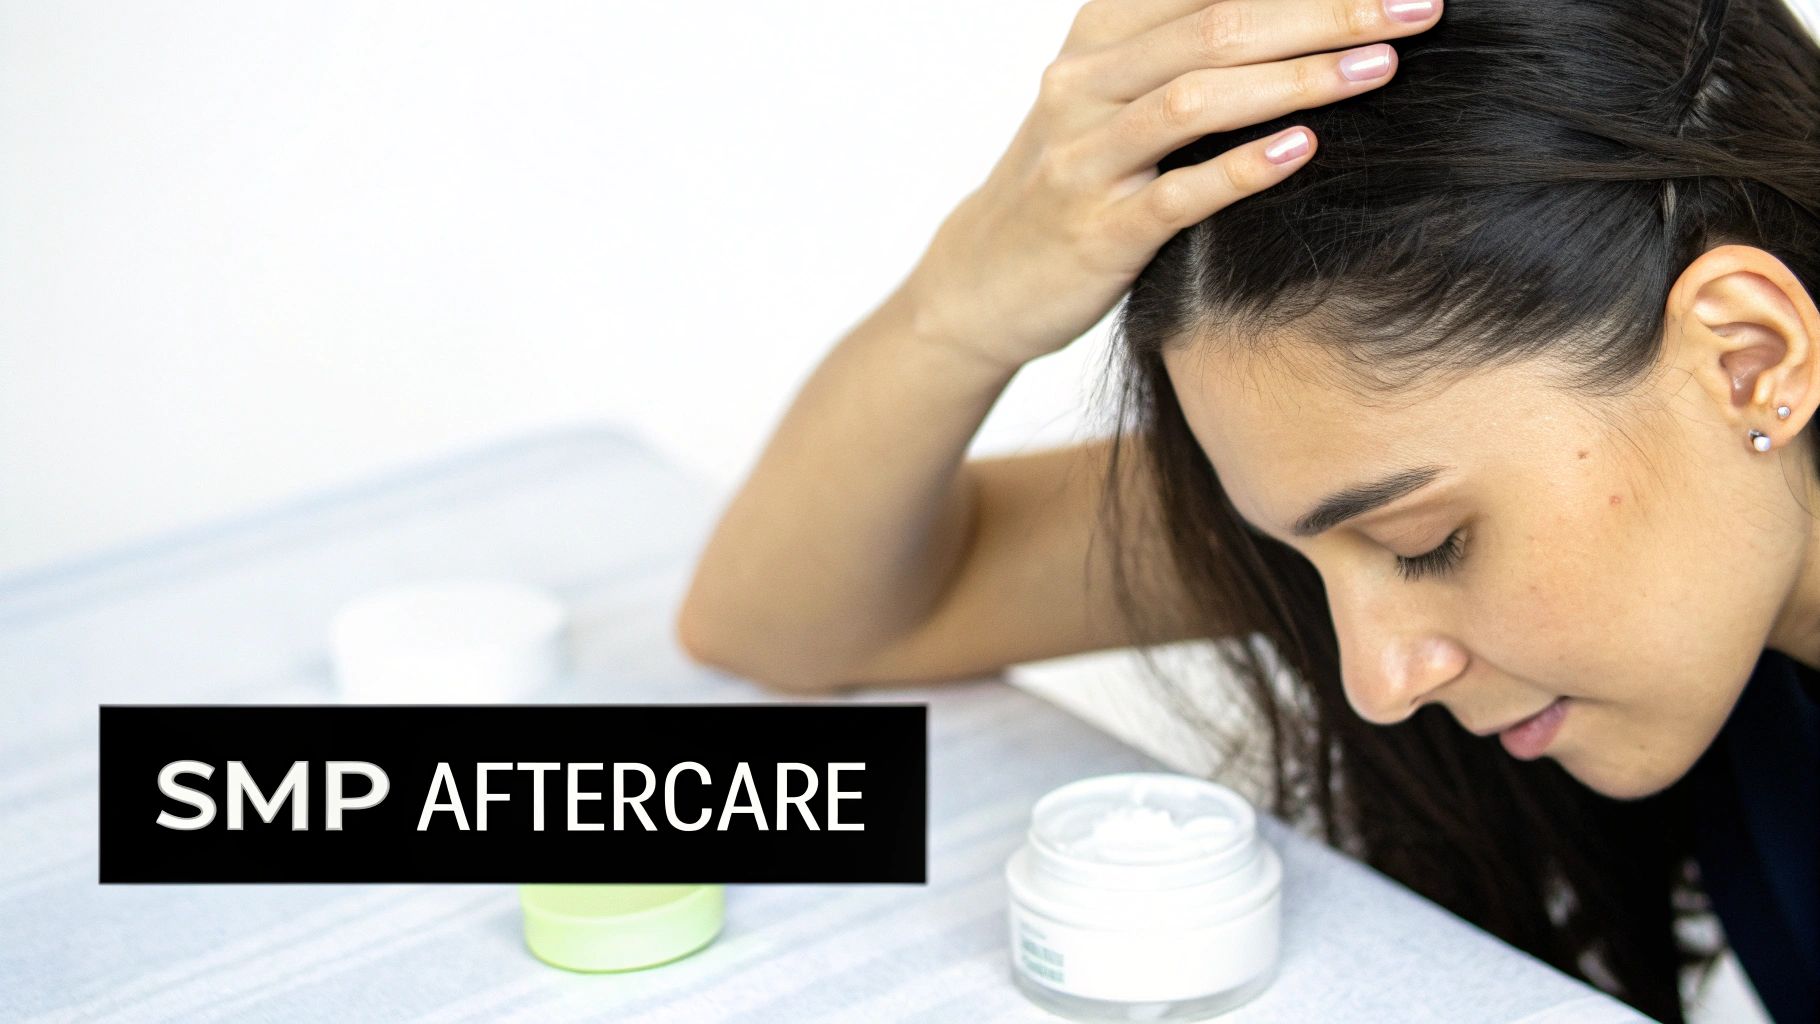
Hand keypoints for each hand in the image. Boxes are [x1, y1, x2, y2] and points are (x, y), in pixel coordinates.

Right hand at [904, 0, 1440, 372]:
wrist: (980, 282)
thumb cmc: (1071, 182)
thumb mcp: (1108, 97)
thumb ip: (1181, 48)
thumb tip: (1296, 17)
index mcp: (1097, 39)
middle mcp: (1082, 86)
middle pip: (1216, 26)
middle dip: (1326, 12)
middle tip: (1415, 8)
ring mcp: (1084, 159)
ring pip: (1196, 99)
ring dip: (1298, 78)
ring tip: (1379, 68)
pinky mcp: (1096, 233)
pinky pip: (1177, 194)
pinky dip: (1243, 168)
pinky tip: (1306, 149)